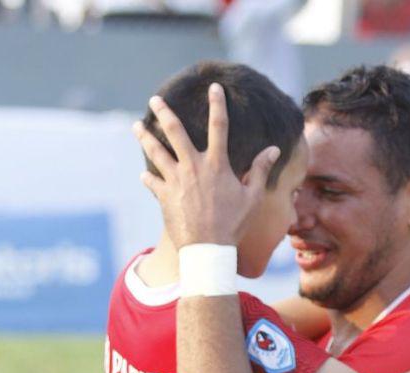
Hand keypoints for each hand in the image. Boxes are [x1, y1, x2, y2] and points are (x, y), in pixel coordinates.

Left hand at [134, 83, 281, 248]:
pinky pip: (153, 182)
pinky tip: (144, 173)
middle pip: (175, 132)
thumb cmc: (233, 224)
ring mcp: (176, 180)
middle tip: (155, 99)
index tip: (214, 87)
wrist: (208, 248)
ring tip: (136, 126)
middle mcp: (194, 167)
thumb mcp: (252, 197)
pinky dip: (148, 177)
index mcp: (216, 164)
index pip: (219, 126)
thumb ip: (260, 170)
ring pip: (156, 152)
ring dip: (145, 137)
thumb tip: (273, 149)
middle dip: (164, 113)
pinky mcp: (165, 196)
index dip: (218, 104)